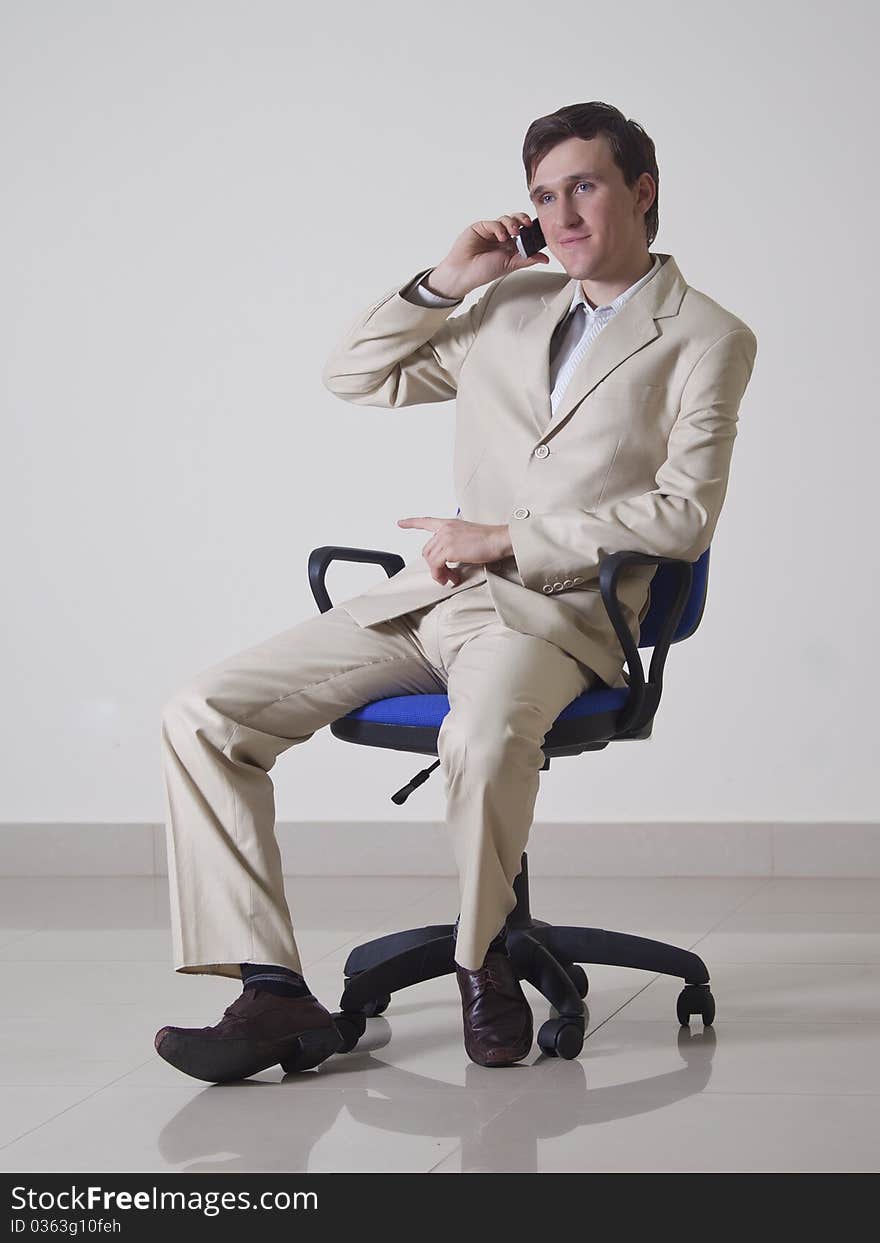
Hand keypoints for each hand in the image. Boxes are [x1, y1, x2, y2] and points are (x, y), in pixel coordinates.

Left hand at [397, 516, 511, 585]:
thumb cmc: (490, 540)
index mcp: (449, 524)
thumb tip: (449, 560)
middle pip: (427, 550)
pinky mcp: (449, 549)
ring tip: (450, 578)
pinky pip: (436, 566)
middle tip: (447, 575)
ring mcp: (446, 538)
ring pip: (430, 559)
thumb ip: (455, 543)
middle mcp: (445, 529)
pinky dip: (441, 575)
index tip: (400, 522)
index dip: (412, 522)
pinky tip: (451, 577)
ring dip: (438, 572)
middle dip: (434, 566)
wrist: (499, 539)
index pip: (427, 521)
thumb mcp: (469, 536)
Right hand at [429, 212, 550, 298]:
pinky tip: (500, 237)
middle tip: (528, 224)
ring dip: (512, 224)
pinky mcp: (481, 227)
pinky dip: (499, 227)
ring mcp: (491, 231)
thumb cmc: (484, 271)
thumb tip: (546, 258)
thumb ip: (528, 259)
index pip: (524, 232)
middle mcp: (501, 236)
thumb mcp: (511, 264)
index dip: (531, 230)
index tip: (537, 231)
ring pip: (506, 219)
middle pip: (517, 221)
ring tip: (513, 234)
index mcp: (510, 246)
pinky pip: (494, 222)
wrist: (464, 273)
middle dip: (523, 220)